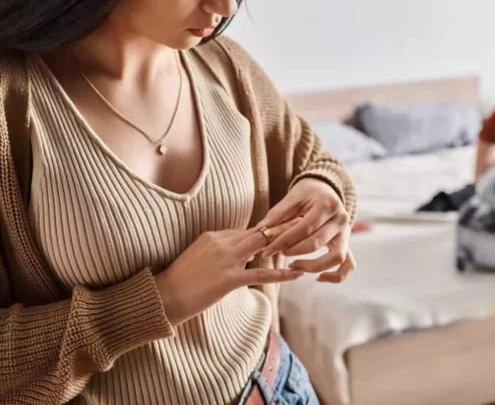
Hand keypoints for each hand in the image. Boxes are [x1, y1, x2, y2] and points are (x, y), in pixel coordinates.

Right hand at [155, 219, 304, 326]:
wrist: (162, 298)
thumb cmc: (178, 282)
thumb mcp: (197, 257)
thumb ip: (218, 251)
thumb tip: (237, 254)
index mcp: (214, 236)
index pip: (247, 230)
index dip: (268, 230)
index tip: (286, 224)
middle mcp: (222, 243)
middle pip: (260, 232)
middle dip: (283, 226)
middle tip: (305, 220)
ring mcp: (226, 260)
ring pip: (263, 246)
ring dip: (287, 242)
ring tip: (308, 240)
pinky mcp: (229, 279)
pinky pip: (261, 274)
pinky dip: (282, 274)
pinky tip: (297, 274)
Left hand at [256, 178, 355, 283]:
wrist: (325, 190)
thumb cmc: (307, 193)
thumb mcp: (293, 196)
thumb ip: (278, 213)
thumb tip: (261, 230)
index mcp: (328, 204)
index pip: (304, 228)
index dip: (284, 240)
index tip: (267, 250)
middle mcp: (341, 219)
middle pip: (317, 243)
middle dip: (293, 251)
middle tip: (278, 253)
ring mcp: (346, 233)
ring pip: (336, 258)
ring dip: (313, 266)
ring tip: (293, 265)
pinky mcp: (347, 244)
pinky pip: (348, 266)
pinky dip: (336, 277)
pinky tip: (317, 278)